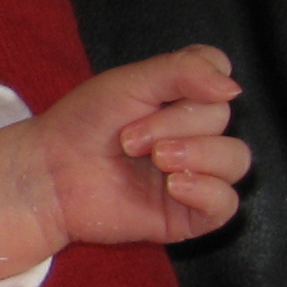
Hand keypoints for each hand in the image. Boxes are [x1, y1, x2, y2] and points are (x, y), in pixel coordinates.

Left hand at [0, 46, 251, 278]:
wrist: (50, 174)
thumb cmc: (83, 125)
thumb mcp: (130, 83)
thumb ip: (183, 71)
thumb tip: (235, 89)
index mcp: (181, 100)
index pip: (222, 79)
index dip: (201, 80)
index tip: (162, 91)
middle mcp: (194, 136)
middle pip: (222, 118)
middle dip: (174, 124)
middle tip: (128, 139)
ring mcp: (195, 175)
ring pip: (236, 159)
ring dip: (196, 154)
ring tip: (154, 160)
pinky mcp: (189, 215)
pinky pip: (227, 203)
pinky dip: (207, 190)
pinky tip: (173, 185)